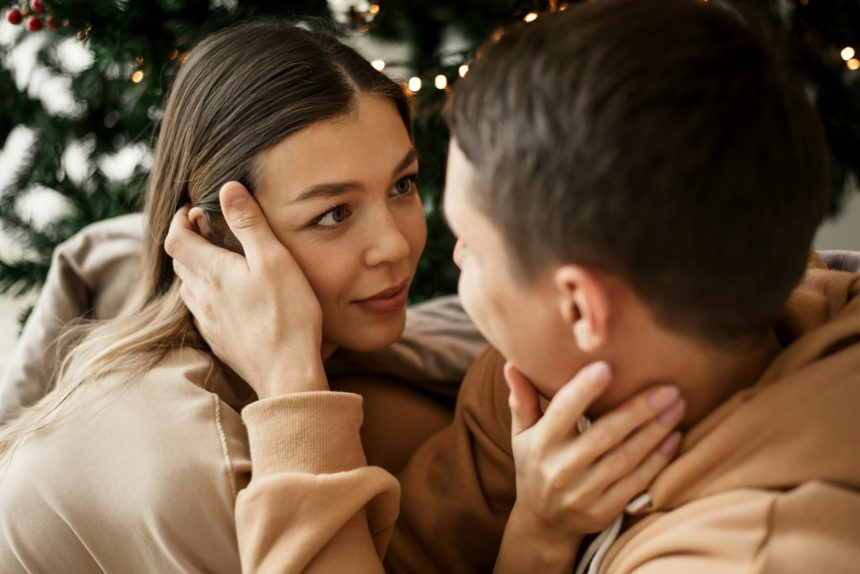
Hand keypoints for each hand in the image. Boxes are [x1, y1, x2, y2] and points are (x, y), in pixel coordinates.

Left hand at [164, 181, 326, 397]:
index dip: (178, 220)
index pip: (176, 239)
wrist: (287, 373)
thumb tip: (228, 189)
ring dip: (196, 270)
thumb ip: (249, 224)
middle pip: (180, 263)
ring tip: (218, 261)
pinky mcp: (219, 341)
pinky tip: (228, 299)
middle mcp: (201, 297)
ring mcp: (208, 322)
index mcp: (211, 272)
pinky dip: (207, 295)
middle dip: (188, 242)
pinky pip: (202, 312)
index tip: (191, 210)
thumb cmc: (287, 314)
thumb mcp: (274, 260)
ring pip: (189, 289)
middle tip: (207, 230)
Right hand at [495, 362, 683, 572]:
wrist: (542, 523)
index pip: (563, 411)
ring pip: (626, 457)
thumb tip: (512, 364)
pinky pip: (637, 482)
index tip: (606, 367)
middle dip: (639, 410)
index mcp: (541, 443)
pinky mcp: (604, 509)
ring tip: (677, 406)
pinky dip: (658, 459)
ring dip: (655, 431)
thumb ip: (522, 399)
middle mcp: (561, 468)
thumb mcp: (521, 434)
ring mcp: (584, 492)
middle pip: (605, 434)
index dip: (584, 390)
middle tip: (668, 388)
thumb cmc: (534, 465)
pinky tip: (674, 437)